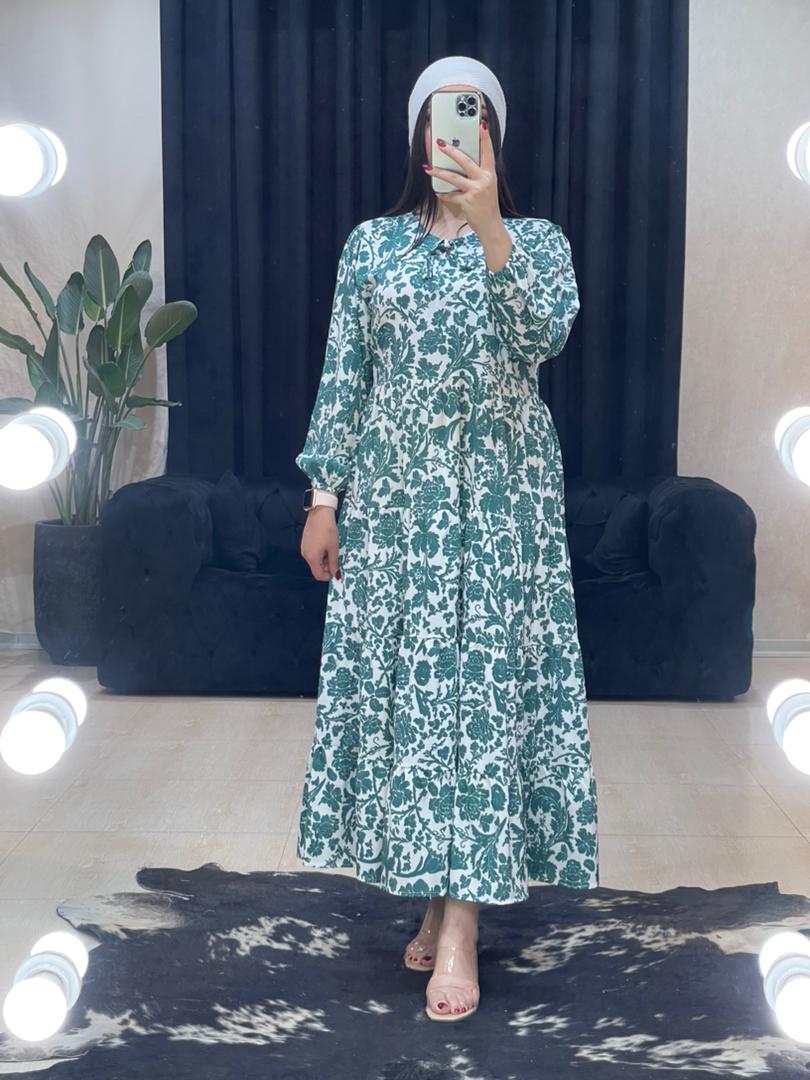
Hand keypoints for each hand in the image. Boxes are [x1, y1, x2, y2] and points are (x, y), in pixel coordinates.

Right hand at [300, 507, 340, 581]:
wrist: (319, 513)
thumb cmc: (327, 529)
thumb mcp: (334, 548)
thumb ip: (334, 563)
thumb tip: (335, 574)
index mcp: (312, 557)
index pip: (319, 575)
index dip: (328, 576)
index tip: (336, 571)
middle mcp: (306, 555)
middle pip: (316, 568)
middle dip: (326, 568)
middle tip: (336, 559)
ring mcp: (304, 548)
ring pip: (315, 561)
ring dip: (324, 560)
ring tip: (332, 549)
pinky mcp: (305, 543)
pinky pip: (312, 554)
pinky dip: (320, 554)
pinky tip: (326, 545)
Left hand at [424, 120, 500, 238]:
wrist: (490, 225)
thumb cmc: (487, 204)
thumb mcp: (487, 186)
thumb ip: (478, 174)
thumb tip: (462, 162)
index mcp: (490, 173)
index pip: (488, 152)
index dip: (485, 138)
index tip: (481, 125)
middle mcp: (484, 180)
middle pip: (465, 161)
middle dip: (451, 151)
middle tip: (439, 143)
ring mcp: (475, 190)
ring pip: (453, 177)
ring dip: (439, 172)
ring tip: (428, 168)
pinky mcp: (466, 201)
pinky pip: (450, 195)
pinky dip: (443, 194)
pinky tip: (438, 192)